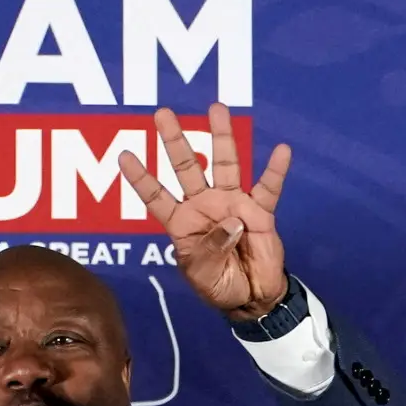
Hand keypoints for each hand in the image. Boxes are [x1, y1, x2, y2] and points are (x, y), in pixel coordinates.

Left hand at [118, 103, 292, 320]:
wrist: (251, 297)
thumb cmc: (218, 284)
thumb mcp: (202, 273)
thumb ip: (211, 248)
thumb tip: (231, 221)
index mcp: (181, 222)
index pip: (156, 195)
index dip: (141, 178)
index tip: (124, 156)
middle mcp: (204, 205)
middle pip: (186, 167)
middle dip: (175, 141)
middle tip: (162, 113)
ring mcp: (232, 204)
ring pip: (225, 165)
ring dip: (222, 137)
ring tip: (216, 109)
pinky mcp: (260, 211)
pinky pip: (268, 188)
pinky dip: (275, 170)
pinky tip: (281, 150)